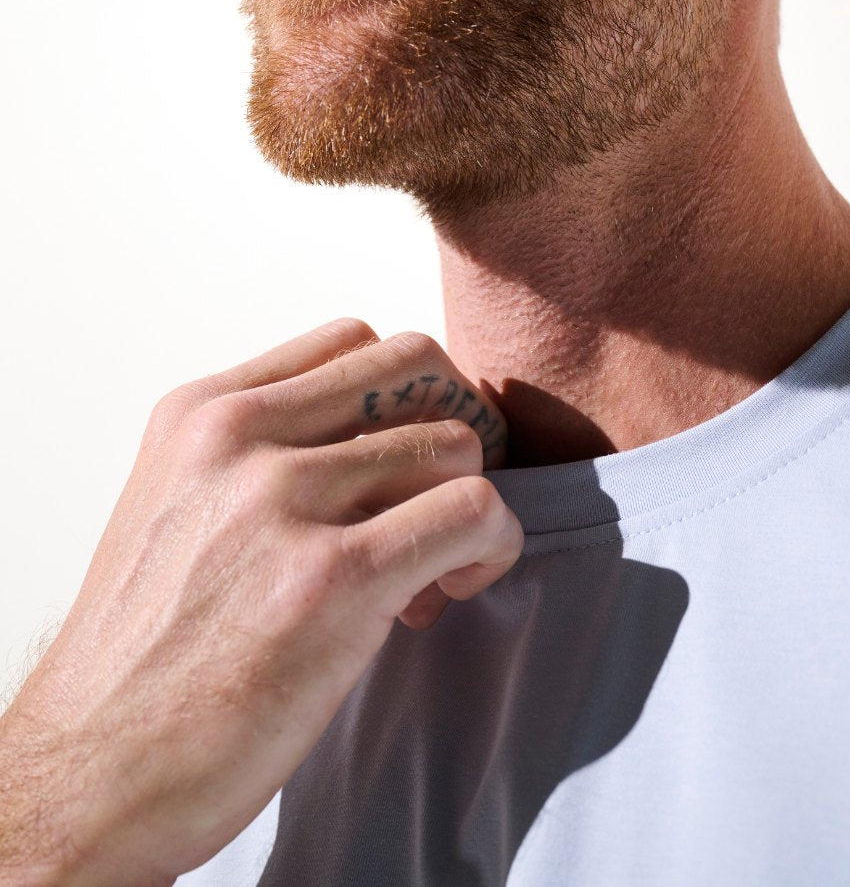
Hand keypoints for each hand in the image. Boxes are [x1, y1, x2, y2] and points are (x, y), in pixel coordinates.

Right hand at [0, 320, 521, 886]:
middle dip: (455, 424)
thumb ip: (257, 457)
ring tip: (434, 571)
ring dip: (470, 502)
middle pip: (416, 364)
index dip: (403, 395)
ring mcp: (283, 501)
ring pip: (453, 441)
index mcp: (200, 414)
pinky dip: (491, 545)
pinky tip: (452, 590)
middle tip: (445, 498)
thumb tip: (373, 445)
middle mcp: (237, 437)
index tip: (402, 461)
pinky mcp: (331, 580)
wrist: (93, 774)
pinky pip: (471, 511)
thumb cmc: (142, 661)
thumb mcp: (176, 510)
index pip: (351, 339)